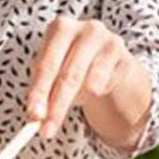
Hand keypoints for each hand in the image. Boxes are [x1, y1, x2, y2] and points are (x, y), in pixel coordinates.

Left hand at [27, 16, 149, 145]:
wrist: (103, 56)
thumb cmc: (67, 62)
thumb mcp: (50, 71)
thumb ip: (41, 92)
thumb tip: (35, 117)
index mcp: (61, 27)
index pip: (46, 64)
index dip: (39, 92)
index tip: (34, 116)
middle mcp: (87, 29)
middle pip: (69, 75)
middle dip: (57, 107)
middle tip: (47, 131)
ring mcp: (109, 41)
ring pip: (90, 84)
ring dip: (78, 100)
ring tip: (75, 98)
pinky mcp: (125, 57)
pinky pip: (106, 87)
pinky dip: (95, 95)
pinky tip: (93, 89)